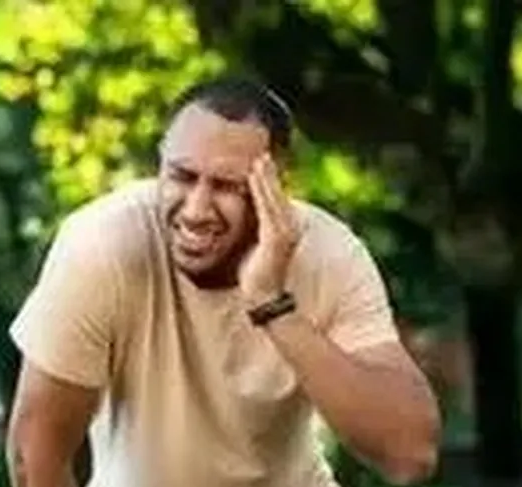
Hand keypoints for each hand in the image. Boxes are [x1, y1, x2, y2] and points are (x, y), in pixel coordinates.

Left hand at [239, 153, 299, 301]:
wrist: (262, 299)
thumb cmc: (254, 275)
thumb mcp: (250, 246)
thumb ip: (249, 230)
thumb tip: (232, 218)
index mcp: (281, 227)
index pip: (273, 199)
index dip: (266, 180)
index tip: (257, 160)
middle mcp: (288, 227)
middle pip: (277, 194)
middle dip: (269, 173)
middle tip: (261, 151)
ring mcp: (285, 233)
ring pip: (274, 199)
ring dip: (266, 178)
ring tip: (259, 159)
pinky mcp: (277, 239)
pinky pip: (269, 209)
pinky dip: (263, 192)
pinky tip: (255, 178)